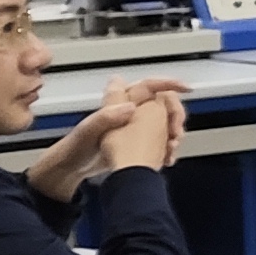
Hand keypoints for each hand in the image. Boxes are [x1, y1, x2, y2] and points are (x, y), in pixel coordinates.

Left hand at [30, 77, 184, 192]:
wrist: (70, 170)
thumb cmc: (75, 149)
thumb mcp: (87, 132)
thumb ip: (106, 118)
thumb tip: (130, 107)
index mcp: (118, 103)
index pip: (149, 86)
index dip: (168, 84)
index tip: (185, 89)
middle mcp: (127, 111)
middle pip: (163, 104)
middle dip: (175, 117)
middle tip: (176, 134)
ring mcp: (133, 126)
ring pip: (165, 122)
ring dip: (173, 134)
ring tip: (170, 150)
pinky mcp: (135, 141)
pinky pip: (160, 139)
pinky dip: (167, 147)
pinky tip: (165, 158)